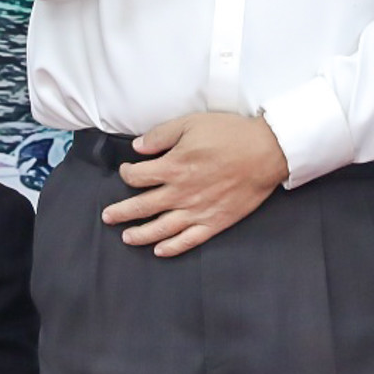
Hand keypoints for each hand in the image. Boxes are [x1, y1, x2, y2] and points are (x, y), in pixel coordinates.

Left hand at [100, 112, 288, 255]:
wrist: (266, 152)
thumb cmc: (230, 135)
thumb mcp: (191, 123)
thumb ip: (161, 135)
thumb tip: (137, 147)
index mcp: (173, 167)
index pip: (137, 176)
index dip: (126, 173)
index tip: (126, 171)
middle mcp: (181, 193)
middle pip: (141, 206)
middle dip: (121, 212)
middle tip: (108, 217)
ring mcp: (197, 210)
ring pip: (161, 228)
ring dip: (140, 234)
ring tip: (127, 238)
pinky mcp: (215, 222)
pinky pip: (189, 240)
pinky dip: (172, 247)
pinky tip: (160, 250)